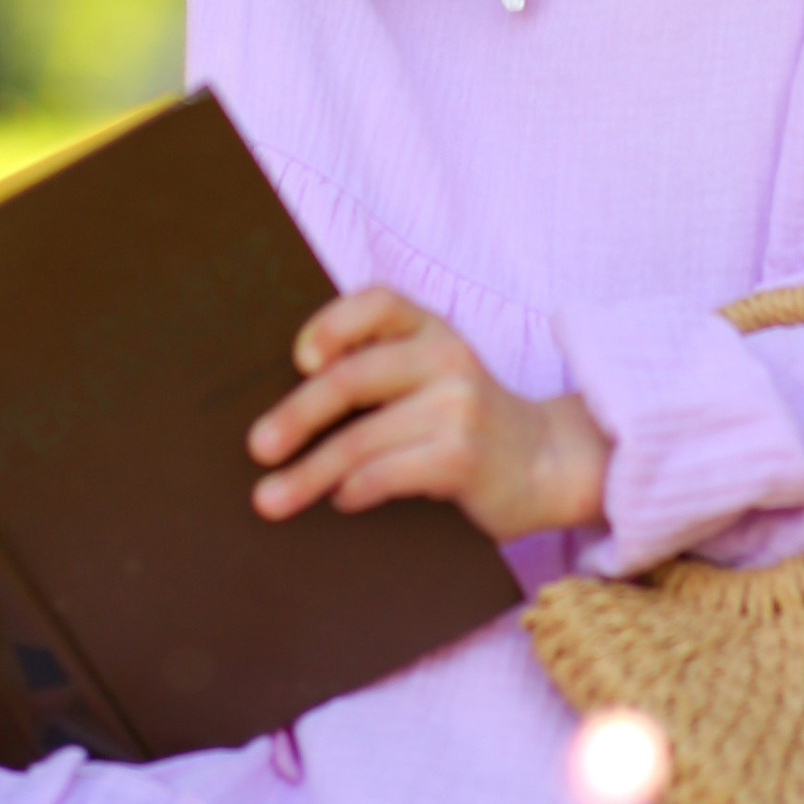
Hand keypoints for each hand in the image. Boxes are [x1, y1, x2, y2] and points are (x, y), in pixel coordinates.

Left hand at [246, 286, 611, 542]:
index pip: (379, 302)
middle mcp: (447, 358)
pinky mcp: (463, 457)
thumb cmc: (466, 419)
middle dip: (296, 415)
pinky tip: (341, 500)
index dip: (334, 322)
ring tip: (270, 498)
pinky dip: (355, 489)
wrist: (547, 461)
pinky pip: (389, 473)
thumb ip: (381, 366)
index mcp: (433, 329)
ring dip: (309, 473)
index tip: (299, 359)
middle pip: (354, 377)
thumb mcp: (435, 372)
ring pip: (362, 439)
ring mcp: (459, 407)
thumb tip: (286, 406)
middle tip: (256, 446)